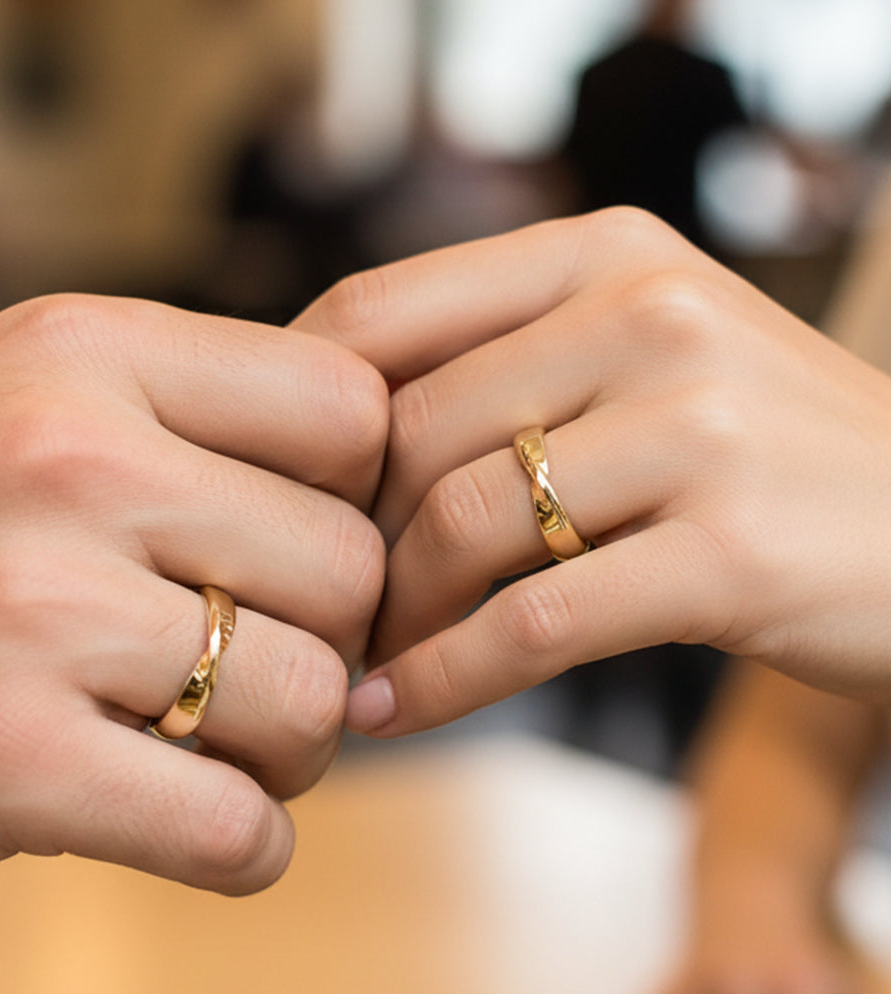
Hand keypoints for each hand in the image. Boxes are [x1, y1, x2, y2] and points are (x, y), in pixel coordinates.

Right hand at [0, 294, 387, 890]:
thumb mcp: (28, 400)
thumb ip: (190, 414)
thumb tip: (372, 464)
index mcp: (85, 353)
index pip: (348, 411)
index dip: (361, 491)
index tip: (307, 543)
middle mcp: (66, 462)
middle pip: (349, 566)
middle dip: (331, 635)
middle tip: (263, 661)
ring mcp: (33, 612)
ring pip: (312, 700)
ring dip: (293, 746)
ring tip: (223, 740)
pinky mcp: (2, 762)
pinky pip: (235, 827)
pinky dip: (248, 843)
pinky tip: (208, 822)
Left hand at [292, 207, 890, 734]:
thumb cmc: (757, 451)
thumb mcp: (640, 359)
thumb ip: (505, 366)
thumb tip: (333, 437)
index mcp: (603, 255)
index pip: (380, 308)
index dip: (291, 408)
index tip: (261, 487)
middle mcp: (647, 315)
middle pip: (404, 431)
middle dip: (342, 536)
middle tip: (321, 601)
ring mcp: (699, 428)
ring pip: (458, 524)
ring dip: (389, 614)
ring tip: (364, 659)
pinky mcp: (729, 551)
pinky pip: (532, 625)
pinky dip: (444, 679)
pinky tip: (396, 713)